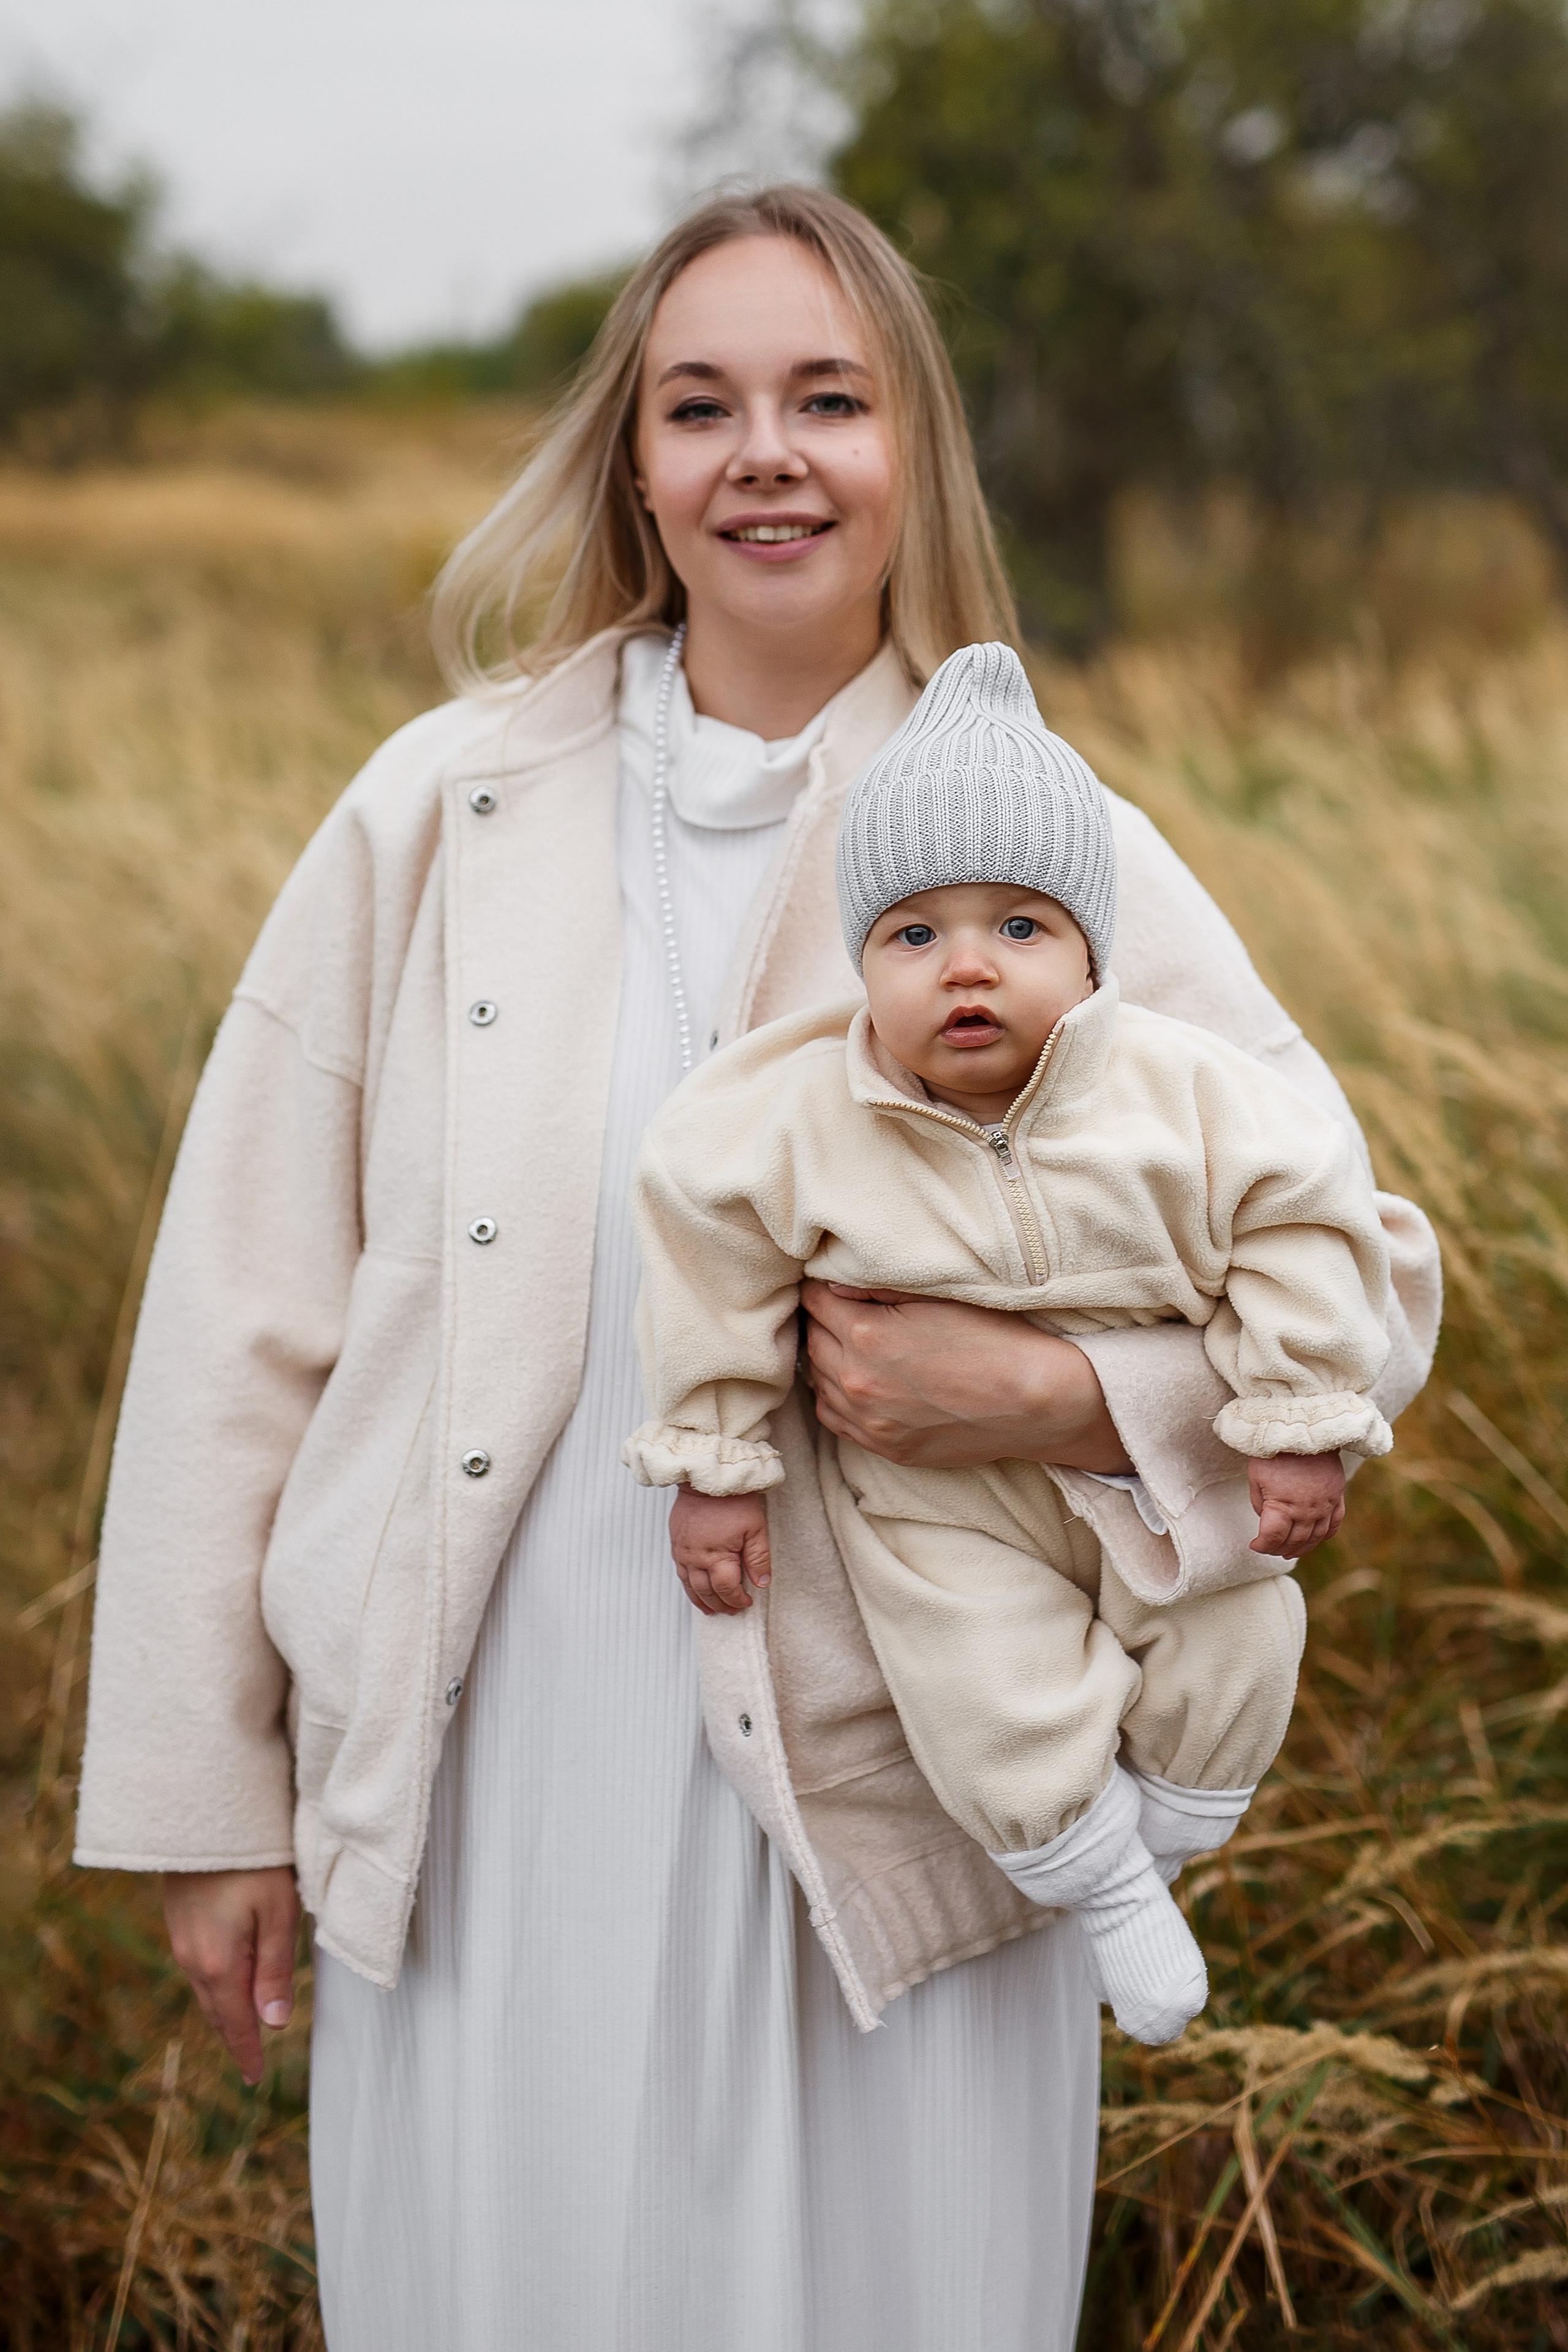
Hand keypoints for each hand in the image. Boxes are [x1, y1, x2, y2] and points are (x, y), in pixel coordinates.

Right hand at [162, 1865, 300, 2084]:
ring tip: (243, 2029)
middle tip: (249, 2062)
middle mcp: (192, 1958)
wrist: (204, 1817)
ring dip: (225, 2012)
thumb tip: (274, 2024)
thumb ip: (275, 1971)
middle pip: (218, 2010)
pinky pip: (199, 1969)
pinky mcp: (179, 1922)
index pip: (236, 2022)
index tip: (254, 2078)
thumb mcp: (278, 1913)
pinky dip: (215, 1987)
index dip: (247, 2051)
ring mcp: (181, 1940)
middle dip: (236, 2036)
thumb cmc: (253, 1862)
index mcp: (218, 1964)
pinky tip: (226, 1984)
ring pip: (206, 1990)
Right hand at [670, 1486, 771, 1614]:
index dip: (737, 1599)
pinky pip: (679, 1571)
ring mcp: (682, 1551)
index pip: (727, 1589)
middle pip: (706, 1591)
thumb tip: (761, 1583)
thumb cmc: (733, 1500)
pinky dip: (688, 1585)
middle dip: (720, 1604)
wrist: (708, 1478)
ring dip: (701, 1600)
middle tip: (731, 1610)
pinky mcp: (676, 1542)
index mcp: (716, 1556)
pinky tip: (694, 1589)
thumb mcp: (755, 1529)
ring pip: (689, 1585)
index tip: (747, 1602)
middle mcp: (695, 1558)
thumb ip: (758, 1559)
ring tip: (710, 1610)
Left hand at [801, 1280, 1131, 1472]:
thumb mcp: (937, 1296)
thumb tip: (829, 1283)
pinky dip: (836, 1397)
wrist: (1036, 1401)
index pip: (815, 1301)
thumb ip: (876, 1287)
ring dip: (828, 1359)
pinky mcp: (886, 1447)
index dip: (822, 1286)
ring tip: (852, 1344)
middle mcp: (858, 1381)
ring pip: (820, 1381)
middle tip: (844, 1309)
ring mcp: (870, 1421)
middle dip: (824, 1320)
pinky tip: (856, 1382)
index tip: (834, 1282)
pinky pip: (835, 1419)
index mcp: (866, 1334)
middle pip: (813, 1340)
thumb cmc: (996, 1338)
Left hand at [1249, 1452, 1345, 1557]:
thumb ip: (1259, 1503)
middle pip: (1294, 1541)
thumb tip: (1266, 1519)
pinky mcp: (1337, 1496)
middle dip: (1279, 1549)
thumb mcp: (1255, 1477)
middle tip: (1270, 1549)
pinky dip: (1325, 1535)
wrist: (1305, 1430)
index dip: (1262, 1546)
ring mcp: (1324, 1505)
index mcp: (1282, 1506)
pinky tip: (1316, 1538)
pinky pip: (1334, 1523)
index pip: (1272, 1538)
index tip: (1254, 1544)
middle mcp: (1306, 1510)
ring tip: (1290, 1552)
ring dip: (1302, 1548)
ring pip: (1315, 1537)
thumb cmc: (1275, 1452)